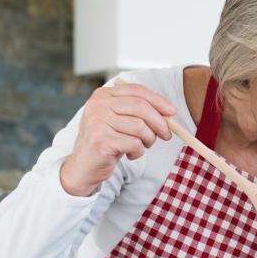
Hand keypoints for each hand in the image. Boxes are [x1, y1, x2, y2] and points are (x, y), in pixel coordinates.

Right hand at [60, 81, 176, 195]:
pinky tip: (131, 154)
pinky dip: (139, 151)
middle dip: (160, 122)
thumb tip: (169, 112)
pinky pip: (134, 143)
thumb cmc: (108, 142)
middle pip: (141, 107)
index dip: (158, 100)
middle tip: (166, 135)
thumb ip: (140, 112)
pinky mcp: (100, 140)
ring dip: (149, 140)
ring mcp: (97, 122)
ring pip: (140, 127)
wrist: (84, 167)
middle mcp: (98, 105)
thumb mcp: (122, 121)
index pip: (137, 91)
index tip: (172, 112)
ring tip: (142, 146)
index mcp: (103, 95)